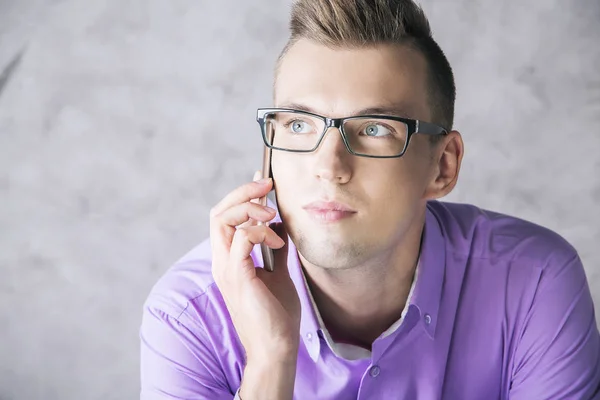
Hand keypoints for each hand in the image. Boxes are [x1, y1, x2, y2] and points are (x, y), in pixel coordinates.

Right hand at [210, 174, 301, 362]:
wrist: (276, 348)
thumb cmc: (276, 315)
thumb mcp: (279, 273)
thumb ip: (275, 250)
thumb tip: (281, 226)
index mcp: (228, 260)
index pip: (224, 218)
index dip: (241, 195)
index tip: (264, 180)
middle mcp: (222, 262)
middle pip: (219, 212)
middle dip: (243, 192)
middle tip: (268, 183)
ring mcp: (226, 269)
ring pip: (224, 220)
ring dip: (251, 209)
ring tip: (273, 217)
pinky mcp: (238, 277)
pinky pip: (242, 239)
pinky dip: (260, 231)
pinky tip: (276, 242)